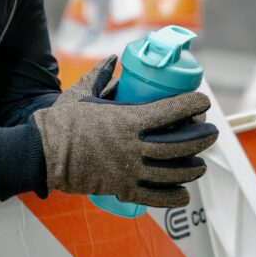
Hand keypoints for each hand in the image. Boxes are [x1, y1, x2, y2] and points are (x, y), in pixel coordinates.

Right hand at [33, 56, 217, 206]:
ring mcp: (129, 170)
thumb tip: (113, 59)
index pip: (170, 111)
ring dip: (193, 168)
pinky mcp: (122, 189)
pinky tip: (184, 193)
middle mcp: (133, 146)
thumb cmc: (62, 121)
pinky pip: (155, 196)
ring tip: (201, 163)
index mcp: (127, 119)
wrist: (43, 153)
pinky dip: (174, 196)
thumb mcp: (82, 92)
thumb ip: (100, 75)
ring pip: (172, 171)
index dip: (191, 105)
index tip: (203, 101)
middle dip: (201, 137)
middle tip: (211, 132)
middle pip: (179, 144)